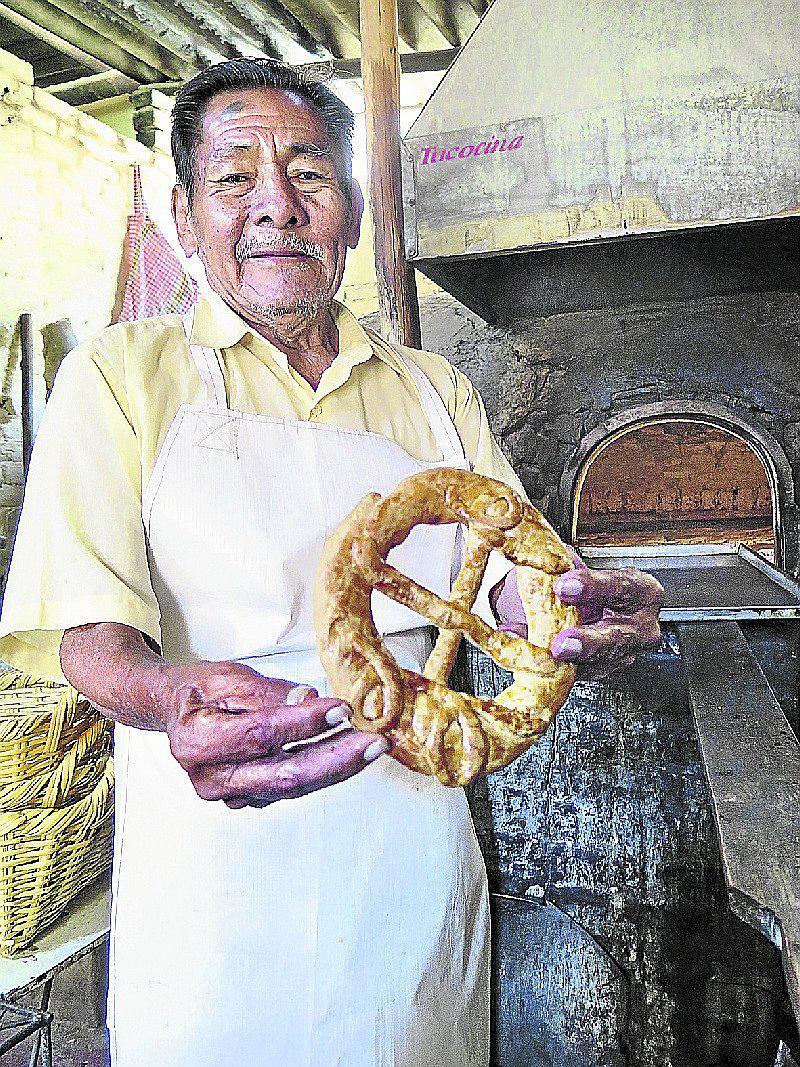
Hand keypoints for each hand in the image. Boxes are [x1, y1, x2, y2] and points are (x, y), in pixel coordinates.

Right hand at [160, 660, 389, 807]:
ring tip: (371, 748)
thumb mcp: (230, 677)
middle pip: (284, 774)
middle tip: (373, 742)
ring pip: (292, 788)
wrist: (178, 712)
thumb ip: (269, 692)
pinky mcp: (247, 800)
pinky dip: (322, 773)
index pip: (261, 735)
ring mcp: (228, 795)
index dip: (305, 723)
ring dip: (337, 768)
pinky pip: (290, 789)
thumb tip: (309, 699)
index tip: (342, 708)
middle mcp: (210, 778)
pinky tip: (347, 755)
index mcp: (197, 741)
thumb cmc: (202, 690)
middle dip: (335, 759)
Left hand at [493, 556, 662, 679]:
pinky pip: (582, 673)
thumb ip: (564, 565)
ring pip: (600, 662)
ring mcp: (625, 653)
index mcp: (640, 591)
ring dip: (568, 661)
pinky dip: (557, 667)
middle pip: (616, 637)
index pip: (620, 587)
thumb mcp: (584, 568)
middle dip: (586, 641)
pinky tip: (538, 660)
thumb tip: (537, 561)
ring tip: (545, 655)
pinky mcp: (605, 670)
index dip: (592, 587)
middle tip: (561, 643)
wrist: (593, 607)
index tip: (563, 586)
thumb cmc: (593, 586)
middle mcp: (640, 626)